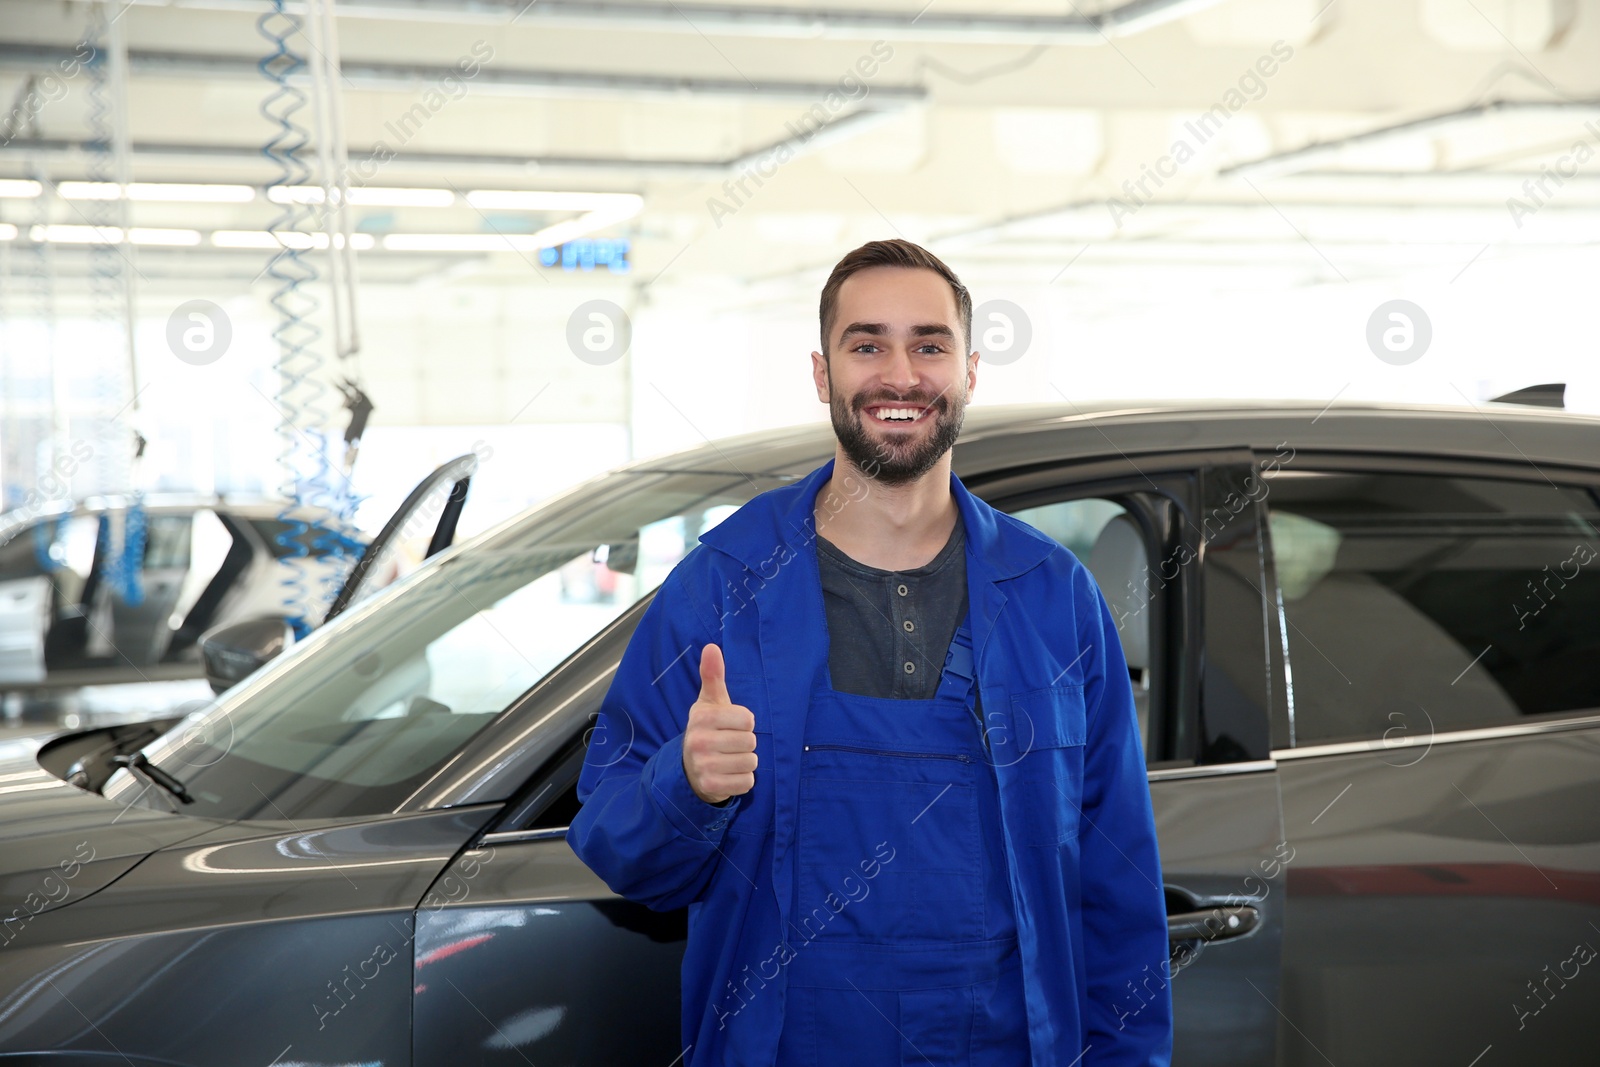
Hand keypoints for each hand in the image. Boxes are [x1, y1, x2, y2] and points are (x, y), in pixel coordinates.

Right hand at [682, 643, 756, 805]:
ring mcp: (704, 766)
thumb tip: (711, 647)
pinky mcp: (711, 786)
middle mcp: (699, 742)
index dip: (745, 723)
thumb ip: (713, 676)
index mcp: (702, 718)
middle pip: (751, 741)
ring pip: (751, 762)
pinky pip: (747, 782)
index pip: (748, 720)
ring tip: (729, 759)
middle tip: (729, 744)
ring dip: (745, 762)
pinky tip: (729, 774)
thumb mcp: (709, 702)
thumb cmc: (707, 729)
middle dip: (745, 743)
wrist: (688, 767)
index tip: (731, 725)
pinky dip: (743, 780)